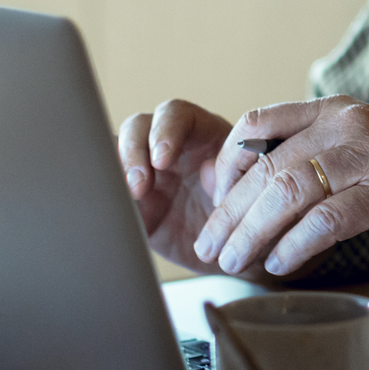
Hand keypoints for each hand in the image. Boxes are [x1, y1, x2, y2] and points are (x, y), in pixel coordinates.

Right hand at [117, 99, 256, 277]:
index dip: (166, 131)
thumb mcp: (258, 198)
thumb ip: (239, 179)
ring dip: (119, 171)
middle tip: (140, 184)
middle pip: (140, 126)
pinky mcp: (134, 202)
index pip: (179, 115)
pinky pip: (112, 190)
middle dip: (135, 150)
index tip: (162, 159)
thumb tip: (209, 169)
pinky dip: (109, 197)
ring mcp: (150, 172)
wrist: (243, 255)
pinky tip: (119, 213)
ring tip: (132, 198)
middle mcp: (174, 148)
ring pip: (119, 152)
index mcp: (206, 135)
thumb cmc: (258, 217)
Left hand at [195, 96, 368, 277]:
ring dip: (253, 232)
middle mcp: (348, 125)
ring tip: (235, 260)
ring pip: (288, 193)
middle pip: (267, 165)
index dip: (227, 163)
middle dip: (229, 211)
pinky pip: (326, 221)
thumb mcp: (364, 148)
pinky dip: (295, 245)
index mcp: (336, 111)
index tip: (213, 198)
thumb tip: (258, 185)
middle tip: (210, 245)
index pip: (258, 123)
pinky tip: (280, 264)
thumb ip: (317, 155)